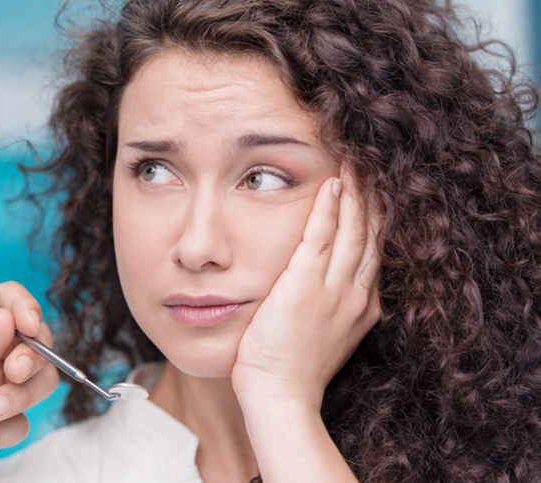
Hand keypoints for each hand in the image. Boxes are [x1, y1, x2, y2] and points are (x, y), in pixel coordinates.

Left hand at [233, 172, 380, 410]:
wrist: (282, 398)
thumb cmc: (295, 368)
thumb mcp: (327, 333)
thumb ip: (332, 304)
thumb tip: (326, 281)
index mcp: (363, 304)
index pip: (374, 249)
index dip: (376, 216)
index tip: (375, 189)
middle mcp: (356, 294)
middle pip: (371, 233)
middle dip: (372, 195)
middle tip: (371, 163)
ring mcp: (334, 290)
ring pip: (352, 229)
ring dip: (354, 192)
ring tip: (355, 162)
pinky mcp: (306, 288)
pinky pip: (320, 237)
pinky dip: (328, 208)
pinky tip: (331, 183)